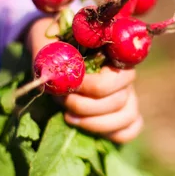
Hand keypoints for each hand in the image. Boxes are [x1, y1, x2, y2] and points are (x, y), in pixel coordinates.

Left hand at [25, 17, 143, 142]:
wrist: (51, 52)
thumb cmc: (50, 44)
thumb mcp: (44, 41)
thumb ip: (48, 51)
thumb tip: (59, 76)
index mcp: (113, 53)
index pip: (119, 76)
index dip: (94, 87)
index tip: (69, 87)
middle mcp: (124, 74)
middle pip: (119, 100)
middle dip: (85, 107)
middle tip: (61, 101)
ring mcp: (126, 93)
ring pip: (128, 116)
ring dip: (96, 124)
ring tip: (69, 117)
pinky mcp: (120, 113)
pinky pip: (130, 129)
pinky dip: (113, 134)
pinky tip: (87, 128)